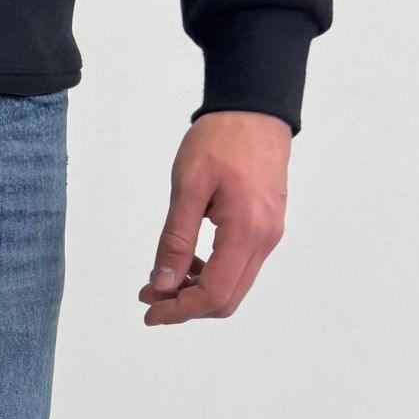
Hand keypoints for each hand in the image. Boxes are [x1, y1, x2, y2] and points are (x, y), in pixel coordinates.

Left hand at [139, 112, 291, 325]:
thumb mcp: (188, 187)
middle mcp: (264, 239)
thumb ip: (176, 239)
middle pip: (226, 299)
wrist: (255, 108)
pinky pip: (239, 266)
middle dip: (186, 305)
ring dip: (197, 291)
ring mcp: (269, 234)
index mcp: (246, 231)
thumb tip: (164, 283)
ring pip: (233, 285)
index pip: (214, 294)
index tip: (150, 310)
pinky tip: (187, 260)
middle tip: (150, 294)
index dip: (179, 310)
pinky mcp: (266, 226)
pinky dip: (211, 274)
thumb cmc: (221, 139)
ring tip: (162, 278)